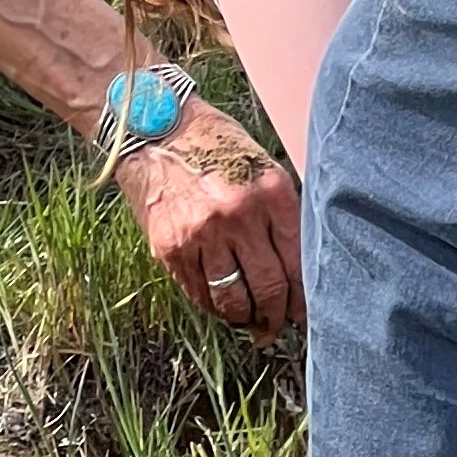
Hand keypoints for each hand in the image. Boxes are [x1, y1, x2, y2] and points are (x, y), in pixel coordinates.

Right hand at [116, 99, 299, 341]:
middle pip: (269, 288)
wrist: (153, 128)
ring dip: (245, 318)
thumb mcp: (260, 166)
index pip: (298, 263)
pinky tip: (219, 304)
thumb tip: (297, 269)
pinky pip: (197, 292)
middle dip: (277, 317)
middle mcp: (238, 215)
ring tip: (249, 321)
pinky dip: (212, 305)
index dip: (303, 299)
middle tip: (277, 328)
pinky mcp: (170, 246)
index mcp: (270, 193)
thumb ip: (281, 213)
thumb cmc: (214, 145)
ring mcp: (201, 233)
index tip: (303, 314)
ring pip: (232, 299)